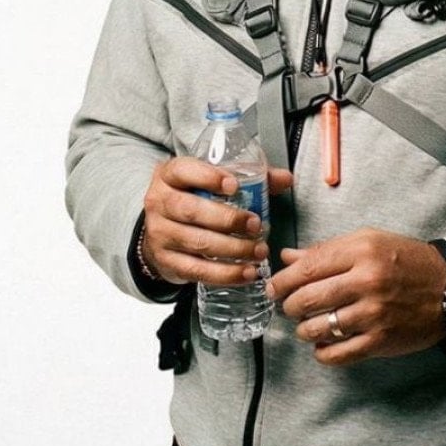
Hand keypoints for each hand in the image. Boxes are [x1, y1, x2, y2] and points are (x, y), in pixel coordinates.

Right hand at [141, 157, 292, 286]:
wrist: (163, 229)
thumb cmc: (193, 199)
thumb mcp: (212, 182)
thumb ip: (251, 178)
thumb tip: (286, 179)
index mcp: (170, 176)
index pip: (183, 171)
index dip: (208, 177)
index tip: (234, 186)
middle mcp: (160, 203)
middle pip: (191, 210)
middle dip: (228, 219)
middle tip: (256, 225)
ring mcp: (160, 234)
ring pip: (197, 243)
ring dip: (233, 250)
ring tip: (259, 251)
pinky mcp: (167, 261)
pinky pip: (197, 271)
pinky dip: (225, 274)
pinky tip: (246, 272)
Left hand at [266, 228, 445, 366]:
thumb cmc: (406, 261)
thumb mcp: (370, 242)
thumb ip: (327, 250)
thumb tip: (288, 257)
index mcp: (362, 251)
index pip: (308, 268)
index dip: (283, 280)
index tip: (274, 287)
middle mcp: (367, 281)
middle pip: (306, 299)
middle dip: (289, 306)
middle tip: (289, 307)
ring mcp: (373, 314)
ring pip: (317, 328)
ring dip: (304, 329)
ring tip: (308, 325)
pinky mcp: (380, 341)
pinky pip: (336, 354)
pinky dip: (322, 352)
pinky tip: (323, 344)